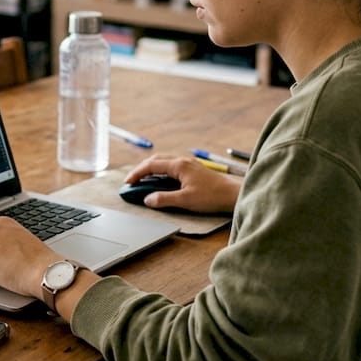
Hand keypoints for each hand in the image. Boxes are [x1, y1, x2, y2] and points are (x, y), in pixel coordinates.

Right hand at [123, 154, 239, 212]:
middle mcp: (183, 162)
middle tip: (133, 182)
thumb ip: (164, 199)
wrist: (233, 195)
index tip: (127, 183)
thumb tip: (148, 199)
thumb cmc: (212, 196)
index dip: (137, 174)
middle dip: (142, 170)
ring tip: (144, 182)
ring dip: (152, 170)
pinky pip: (172, 167)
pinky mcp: (194, 171)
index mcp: (179, 165)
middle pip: (156, 160)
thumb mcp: (185, 200)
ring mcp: (189, 165)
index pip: (151, 166)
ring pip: (164, 163)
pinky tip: (161, 182)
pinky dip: (162, 173)